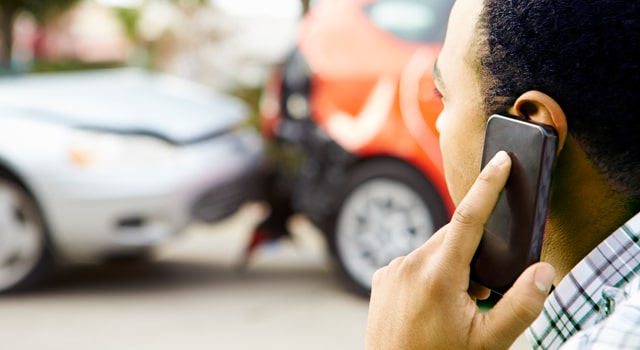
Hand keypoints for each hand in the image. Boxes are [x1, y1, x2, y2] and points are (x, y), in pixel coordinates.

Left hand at [366, 151, 554, 349]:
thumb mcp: (490, 341)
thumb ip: (522, 305)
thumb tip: (543, 271)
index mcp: (439, 275)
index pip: (468, 218)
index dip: (488, 185)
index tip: (500, 160)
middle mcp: (410, 265)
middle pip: (452, 238)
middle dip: (471, 254)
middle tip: (477, 292)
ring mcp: (391, 271)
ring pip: (432, 250)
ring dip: (448, 265)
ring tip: (452, 303)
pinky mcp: (380, 278)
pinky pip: (412, 263)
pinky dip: (427, 273)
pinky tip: (429, 303)